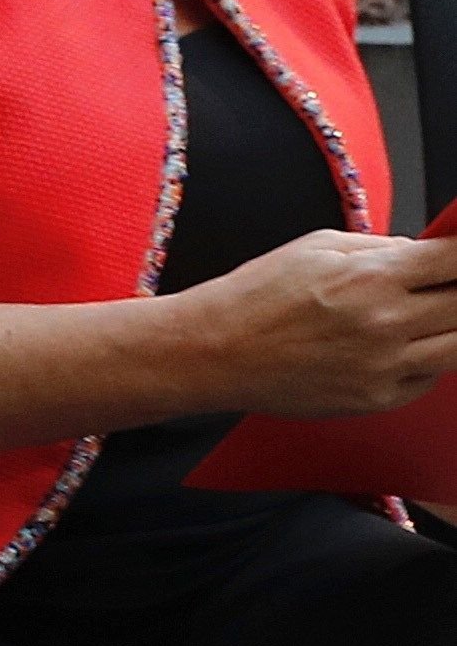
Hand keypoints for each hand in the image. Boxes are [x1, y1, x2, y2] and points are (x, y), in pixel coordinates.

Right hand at [172, 229, 456, 415]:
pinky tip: (396, 348)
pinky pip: (429, 378)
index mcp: (373, 276)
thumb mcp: (317, 247)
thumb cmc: (256, 296)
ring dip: (451, 328)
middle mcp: (386, 322)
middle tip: (441, 288)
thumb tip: (426, 254)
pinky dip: (426, 360)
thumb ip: (382, 248)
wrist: (212, 352)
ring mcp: (385, 366)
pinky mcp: (377, 399)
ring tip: (424, 318)